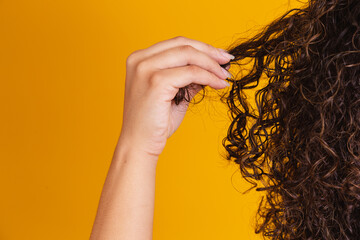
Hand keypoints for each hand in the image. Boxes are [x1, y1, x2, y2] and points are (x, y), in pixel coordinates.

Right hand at [119, 36, 232, 157]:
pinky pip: (191, 73)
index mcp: (139, 59)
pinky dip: (209, 77)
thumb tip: (212, 69)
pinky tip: (219, 84)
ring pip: (188, 55)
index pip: (176, 43)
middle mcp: (140, 60)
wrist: (139, 145)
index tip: (219, 56)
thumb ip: (188, 79)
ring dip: (211, 64)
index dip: (201, 47)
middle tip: (227, 61)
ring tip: (225, 75)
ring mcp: (146, 69)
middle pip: (183, 44)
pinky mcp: (156, 81)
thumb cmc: (154, 124)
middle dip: (209, 52)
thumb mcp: (174, 94)